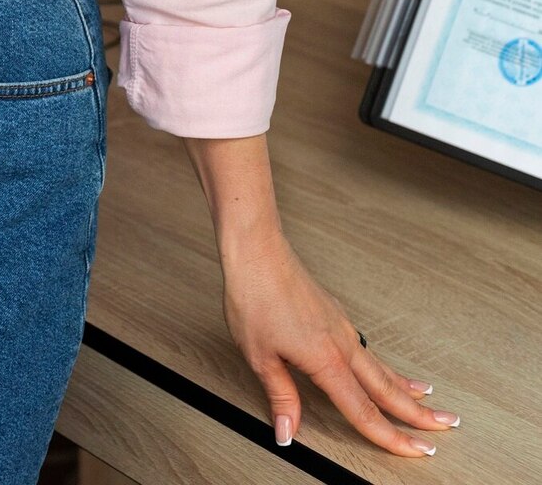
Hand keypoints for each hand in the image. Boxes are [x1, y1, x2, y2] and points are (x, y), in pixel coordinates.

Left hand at [220, 229, 458, 456]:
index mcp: (327, 359)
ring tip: (428, 400)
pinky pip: (368, 349)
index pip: (364, 410)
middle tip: (446, 425)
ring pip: (381, 366)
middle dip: (418, 413)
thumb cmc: (255, 295)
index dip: (392, 437)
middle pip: (387, 388)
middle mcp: (341, 343)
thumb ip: (281, 396)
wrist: (258, 251)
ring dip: (407, 387)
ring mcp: (341, 326)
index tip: (418, 451)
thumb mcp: (260, 356)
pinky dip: (385, 364)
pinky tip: (384, 368)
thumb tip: (288, 431)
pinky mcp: (335, 314)